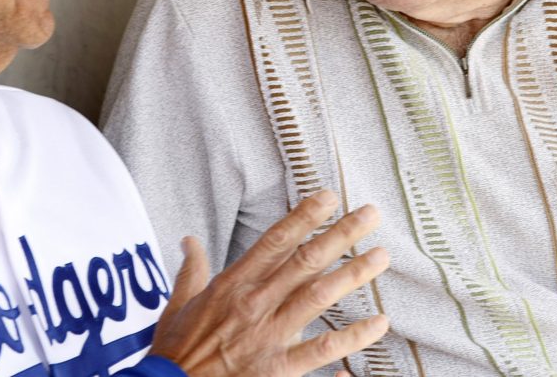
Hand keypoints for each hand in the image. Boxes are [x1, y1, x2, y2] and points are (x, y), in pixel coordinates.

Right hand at [149, 190, 388, 375]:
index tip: (328, 197)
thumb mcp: (178, 303)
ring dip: (353, 274)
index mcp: (233, 283)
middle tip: (370, 215)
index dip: (304, 216)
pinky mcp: (277, 369)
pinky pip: (322, 350)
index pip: (275, 240)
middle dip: (341, 234)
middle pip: (306, 260)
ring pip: (319, 296)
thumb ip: (191, 268)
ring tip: (380, 256)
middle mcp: (254, 303)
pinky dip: (352, 337)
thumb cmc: (177, 350)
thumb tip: (188, 240)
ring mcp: (268, 335)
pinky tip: (378, 323)